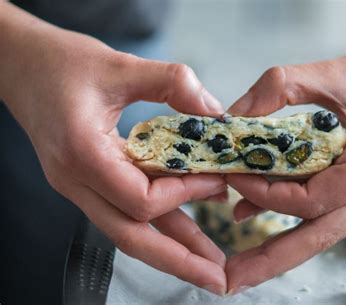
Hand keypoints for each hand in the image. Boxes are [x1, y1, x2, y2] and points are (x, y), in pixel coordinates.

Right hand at [2, 26, 227, 293]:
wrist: (17, 66)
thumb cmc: (61, 62)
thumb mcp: (121, 64)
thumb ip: (173, 83)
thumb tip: (216, 114)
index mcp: (82, 153)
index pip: (140, 198)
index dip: (185, 193)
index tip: (217, 179)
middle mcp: (76, 181)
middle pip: (132, 237)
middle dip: (179, 260)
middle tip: (219, 279)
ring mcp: (79, 187)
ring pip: (128, 232)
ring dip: (171, 251)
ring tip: (209, 265)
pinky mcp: (88, 183)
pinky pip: (125, 213)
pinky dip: (158, 225)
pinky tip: (186, 232)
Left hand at [224, 37, 345, 291]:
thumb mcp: (328, 73)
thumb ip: (276, 89)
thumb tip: (231, 118)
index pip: (309, 200)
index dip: (264, 193)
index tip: (231, 178)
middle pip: (317, 237)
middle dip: (270, 261)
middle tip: (228, 280)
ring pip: (323, 232)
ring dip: (281, 249)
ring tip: (241, 265)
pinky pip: (329, 214)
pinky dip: (296, 220)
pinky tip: (261, 213)